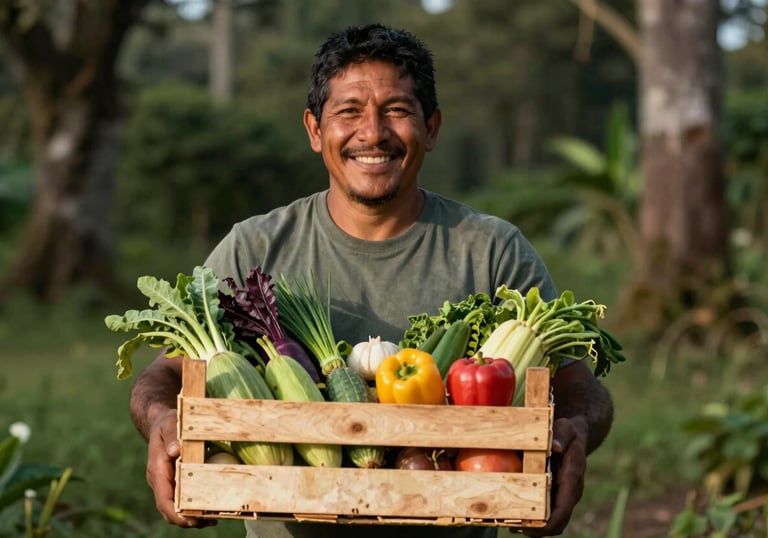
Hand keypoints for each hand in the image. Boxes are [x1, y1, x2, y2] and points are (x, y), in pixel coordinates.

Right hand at [145, 408, 215, 527]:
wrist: (162, 423)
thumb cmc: (167, 422)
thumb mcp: (170, 423)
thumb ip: (172, 435)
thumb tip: (175, 451)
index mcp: (157, 471)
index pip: (163, 499)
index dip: (175, 513)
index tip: (190, 519)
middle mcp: (161, 481)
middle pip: (170, 509)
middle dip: (188, 519)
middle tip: (210, 521)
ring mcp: (168, 483)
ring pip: (177, 506)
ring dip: (193, 516)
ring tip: (213, 519)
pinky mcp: (176, 482)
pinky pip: (184, 498)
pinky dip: (195, 505)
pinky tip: (211, 507)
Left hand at [524, 416, 586, 536]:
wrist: (576, 435)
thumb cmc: (569, 431)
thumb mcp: (566, 428)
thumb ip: (561, 436)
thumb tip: (555, 447)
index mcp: (573, 479)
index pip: (564, 508)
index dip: (550, 523)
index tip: (533, 529)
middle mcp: (570, 492)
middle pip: (558, 522)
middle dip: (538, 529)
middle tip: (514, 527)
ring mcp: (563, 494)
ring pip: (552, 520)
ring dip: (534, 526)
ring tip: (511, 525)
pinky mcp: (555, 493)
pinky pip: (546, 510)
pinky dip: (532, 515)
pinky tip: (514, 514)